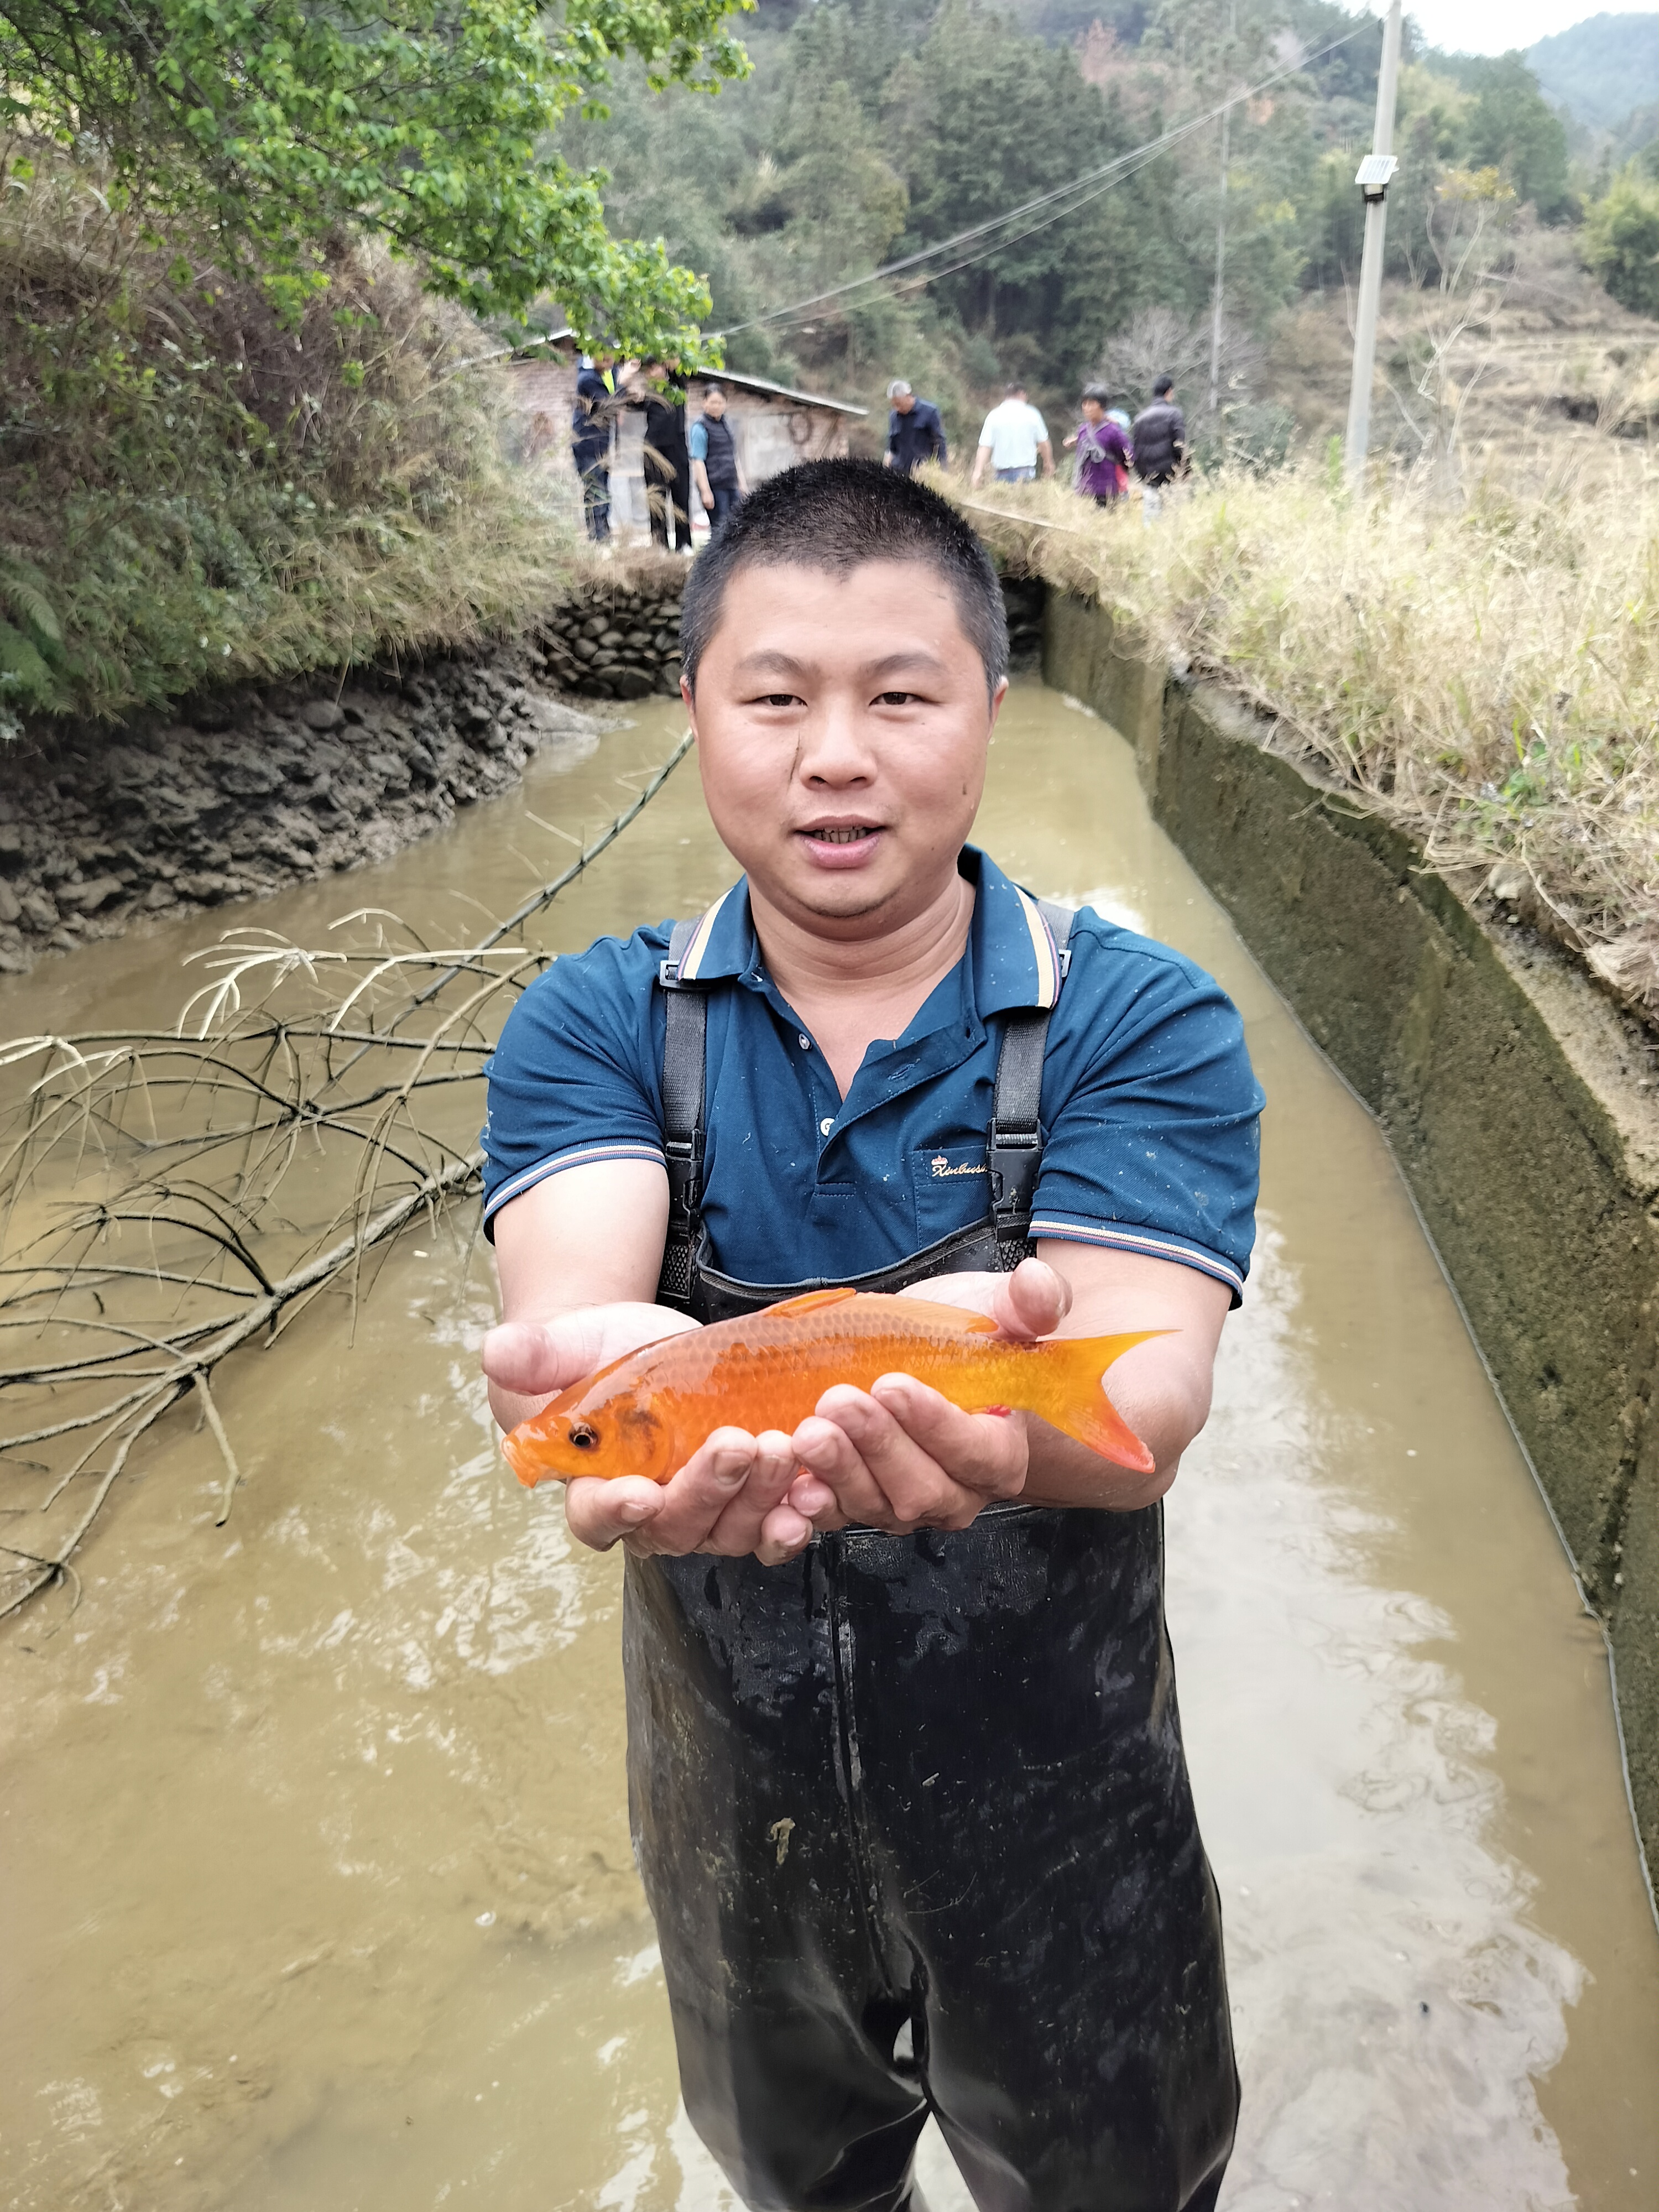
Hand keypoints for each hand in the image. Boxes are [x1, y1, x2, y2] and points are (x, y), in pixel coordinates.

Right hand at [483, 1305, 817, 1566]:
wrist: (654, 1347)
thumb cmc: (603, 1353)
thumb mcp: (572, 1342)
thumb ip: (537, 1353)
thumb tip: (495, 1350)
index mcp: (594, 1486)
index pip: (595, 1517)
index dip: (615, 1511)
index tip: (641, 1493)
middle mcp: (651, 1512)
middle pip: (676, 1525)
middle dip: (709, 1490)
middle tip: (740, 1442)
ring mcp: (707, 1510)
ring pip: (732, 1527)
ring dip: (761, 1497)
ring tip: (786, 1446)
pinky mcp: (752, 1497)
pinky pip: (776, 1522)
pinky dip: (798, 1513)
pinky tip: (817, 1490)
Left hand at [783, 1259, 1068, 1534]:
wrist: (920, 1357)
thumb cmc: (963, 1341)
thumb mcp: (997, 1311)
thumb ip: (1029, 1303)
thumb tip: (1037, 1283)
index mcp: (1000, 1452)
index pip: (975, 1452)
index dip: (935, 1425)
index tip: (893, 1385)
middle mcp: (955, 1491)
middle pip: (921, 1489)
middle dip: (878, 1447)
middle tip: (838, 1402)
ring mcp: (901, 1504)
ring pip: (874, 1505)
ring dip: (839, 1472)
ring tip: (808, 1433)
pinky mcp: (854, 1504)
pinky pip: (834, 1518)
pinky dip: (812, 1506)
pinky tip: (792, 1485)